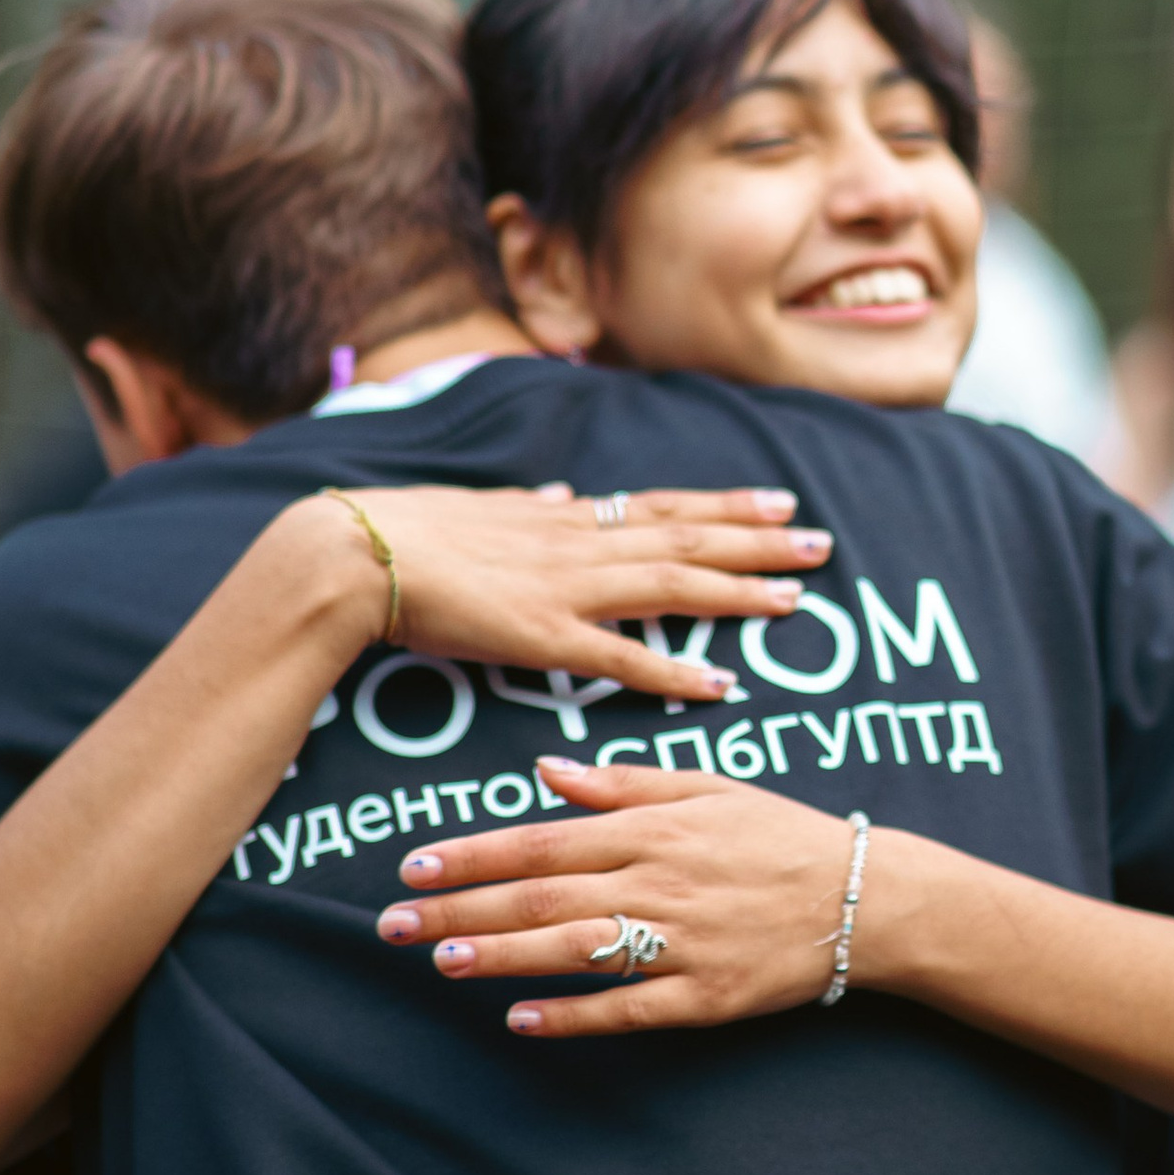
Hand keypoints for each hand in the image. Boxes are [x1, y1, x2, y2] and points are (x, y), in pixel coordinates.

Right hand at [333, 485, 831, 707]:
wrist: (351, 553)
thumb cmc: (403, 529)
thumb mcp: (481, 504)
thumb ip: (531, 504)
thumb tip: (566, 491)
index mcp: (561, 513)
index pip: (660, 505)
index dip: (723, 505)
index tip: (775, 502)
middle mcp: (576, 542)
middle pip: (687, 536)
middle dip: (759, 540)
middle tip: (821, 541)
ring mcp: (565, 588)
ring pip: (673, 583)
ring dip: (739, 591)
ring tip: (797, 599)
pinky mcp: (542, 637)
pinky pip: (624, 657)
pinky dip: (676, 670)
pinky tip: (720, 683)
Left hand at [376, 758, 861, 1032]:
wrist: (868, 898)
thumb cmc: (781, 835)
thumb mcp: (706, 788)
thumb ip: (622, 784)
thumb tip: (545, 772)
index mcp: (655, 827)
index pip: (543, 840)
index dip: (474, 855)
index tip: (414, 865)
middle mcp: (661, 881)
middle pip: (542, 896)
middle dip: (462, 909)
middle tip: (394, 923)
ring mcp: (684, 942)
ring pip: (576, 949)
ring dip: (503, 956)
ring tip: (441, 960)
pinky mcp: (708, 995)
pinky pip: (630, 1008)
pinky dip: (574, 1015)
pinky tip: (521, 1019)